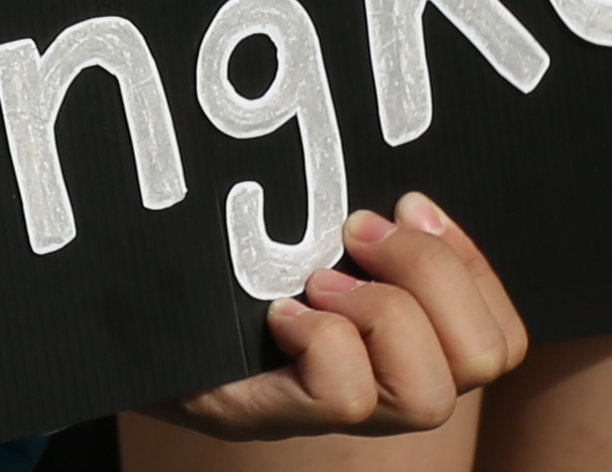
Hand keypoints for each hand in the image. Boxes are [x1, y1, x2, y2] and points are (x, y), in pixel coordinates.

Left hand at [160, 193, 529, 438]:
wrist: (108, 318)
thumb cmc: (208, 270)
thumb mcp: (293, 235)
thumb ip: (354, 223)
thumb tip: (408, 196)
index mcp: (402, 347)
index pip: (503, 339)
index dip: (473, 267)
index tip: (409, 202)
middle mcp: (382, 392)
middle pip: (483, 360)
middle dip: (431, 275)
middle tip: (352, 232)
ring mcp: (327, 413)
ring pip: (427, 396)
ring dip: (381, 314)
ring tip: (314, 280)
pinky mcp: (265, 416)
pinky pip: (342, 395)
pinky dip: (320, 341)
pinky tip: (276, 315)